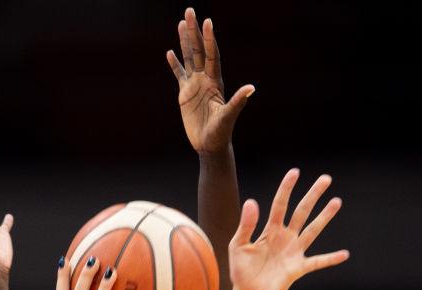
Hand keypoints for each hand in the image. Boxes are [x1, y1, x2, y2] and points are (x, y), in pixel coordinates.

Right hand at [166, 7, 253, 154]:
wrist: (210, 145)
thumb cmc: (221, 132)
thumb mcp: (229, 116)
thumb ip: (238, 101)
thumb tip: (252, 88)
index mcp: (215, 82)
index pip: (211, 55)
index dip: (208, 39)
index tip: (207, 22)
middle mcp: (206, 80)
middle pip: (198, 50)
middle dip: (194, 31)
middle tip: (189, 11)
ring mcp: (195, 86)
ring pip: (189, 58)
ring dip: (184, 41)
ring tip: (181, 23)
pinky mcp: (185, 95)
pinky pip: (179, 75)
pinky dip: (175, 64)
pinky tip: (170, 52)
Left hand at [229, 170, 348, 289]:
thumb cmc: (241, 270)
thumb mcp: (238, 246)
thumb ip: (246, 225)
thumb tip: (251, 202)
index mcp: (270, 230)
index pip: (280, 205)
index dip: (286, 189)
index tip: (295, 172)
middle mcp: (285, 237)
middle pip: (301, 212)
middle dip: (313, 195)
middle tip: (326, 179)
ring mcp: (293, 252)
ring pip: (312, 230)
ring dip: (324, 217)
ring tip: (336, 202)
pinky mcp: (298, 268)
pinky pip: (317, 262)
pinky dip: (330, 259)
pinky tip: (344, 254)